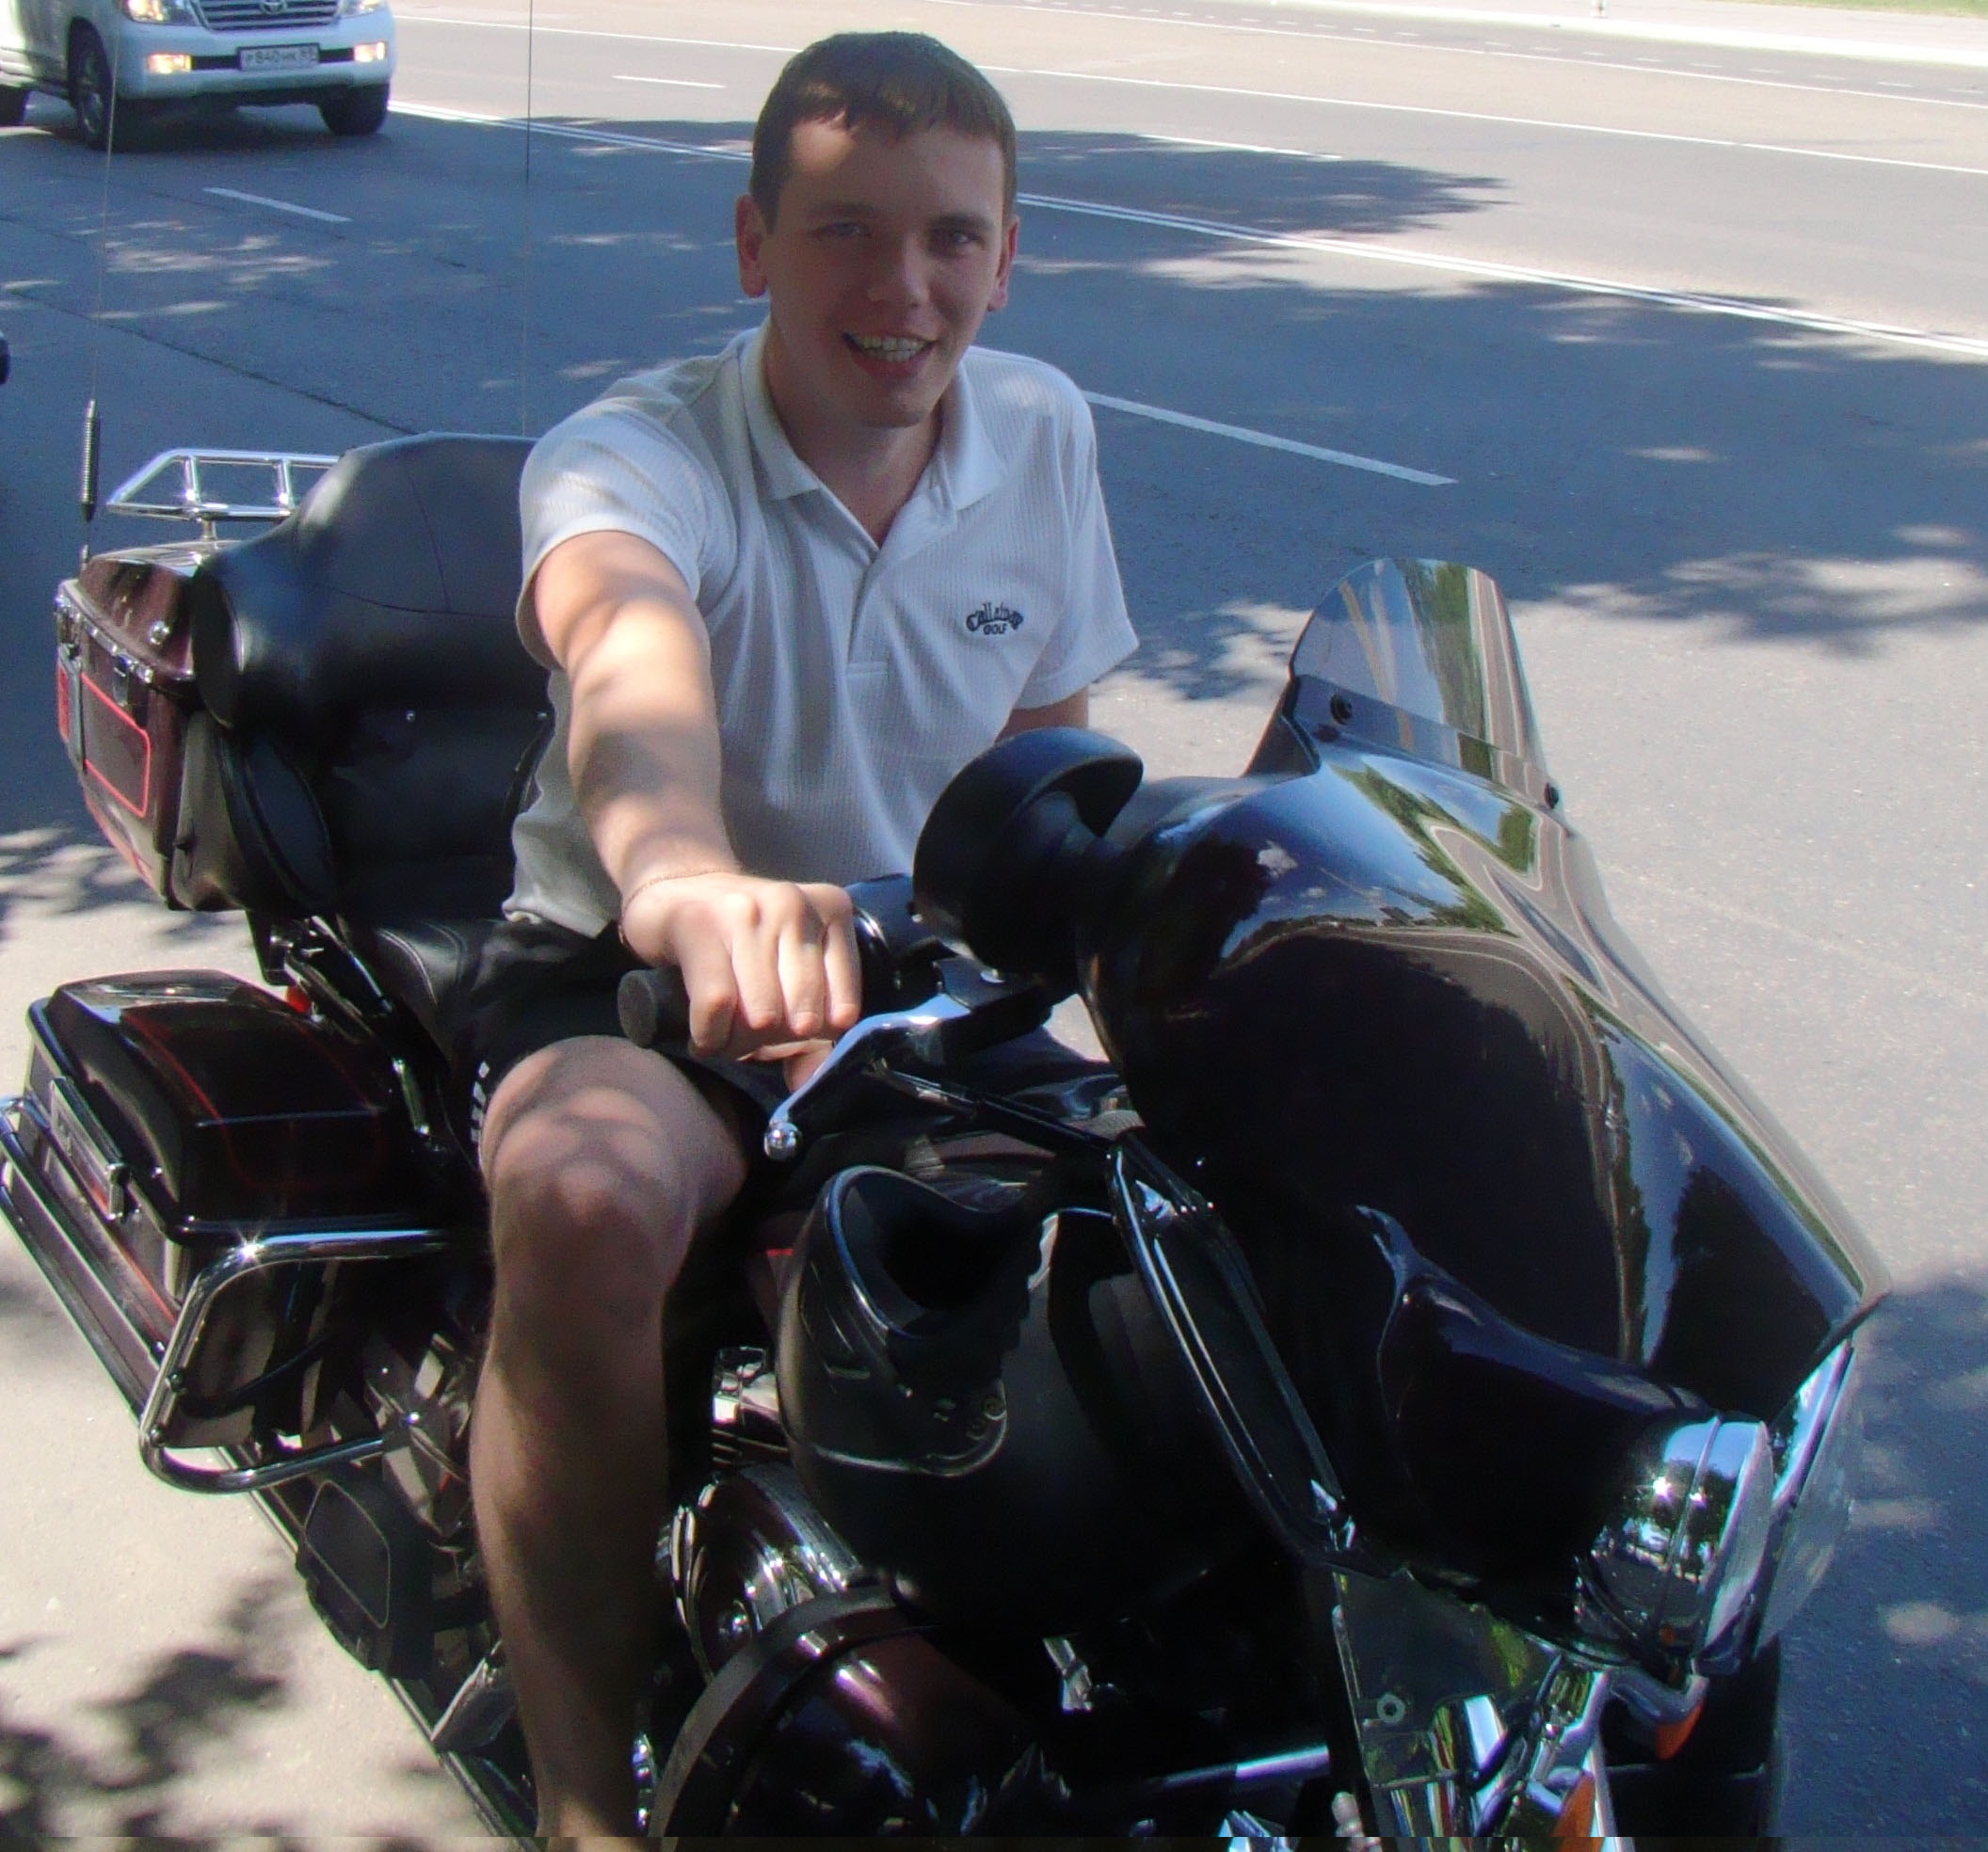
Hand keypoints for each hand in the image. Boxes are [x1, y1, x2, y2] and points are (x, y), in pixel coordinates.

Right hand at [620, 871, 860, 1058]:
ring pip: (761, 1016)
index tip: (782, 1036)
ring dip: (735, 1044)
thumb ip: (813, 1031)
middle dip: (769, 1044)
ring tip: (721, 1035)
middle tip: (743, 1038)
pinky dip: (709, 1035)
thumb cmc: (739, 940)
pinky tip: (703, 1036)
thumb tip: (808, 1084)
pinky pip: (717, 1005)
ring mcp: (749, 910)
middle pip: (800, 1018)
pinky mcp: (700, 924)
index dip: (808, 1039)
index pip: (841, 1011)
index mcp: (833, 912)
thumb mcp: (788, 971)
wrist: (676, 885)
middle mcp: (795, 906)